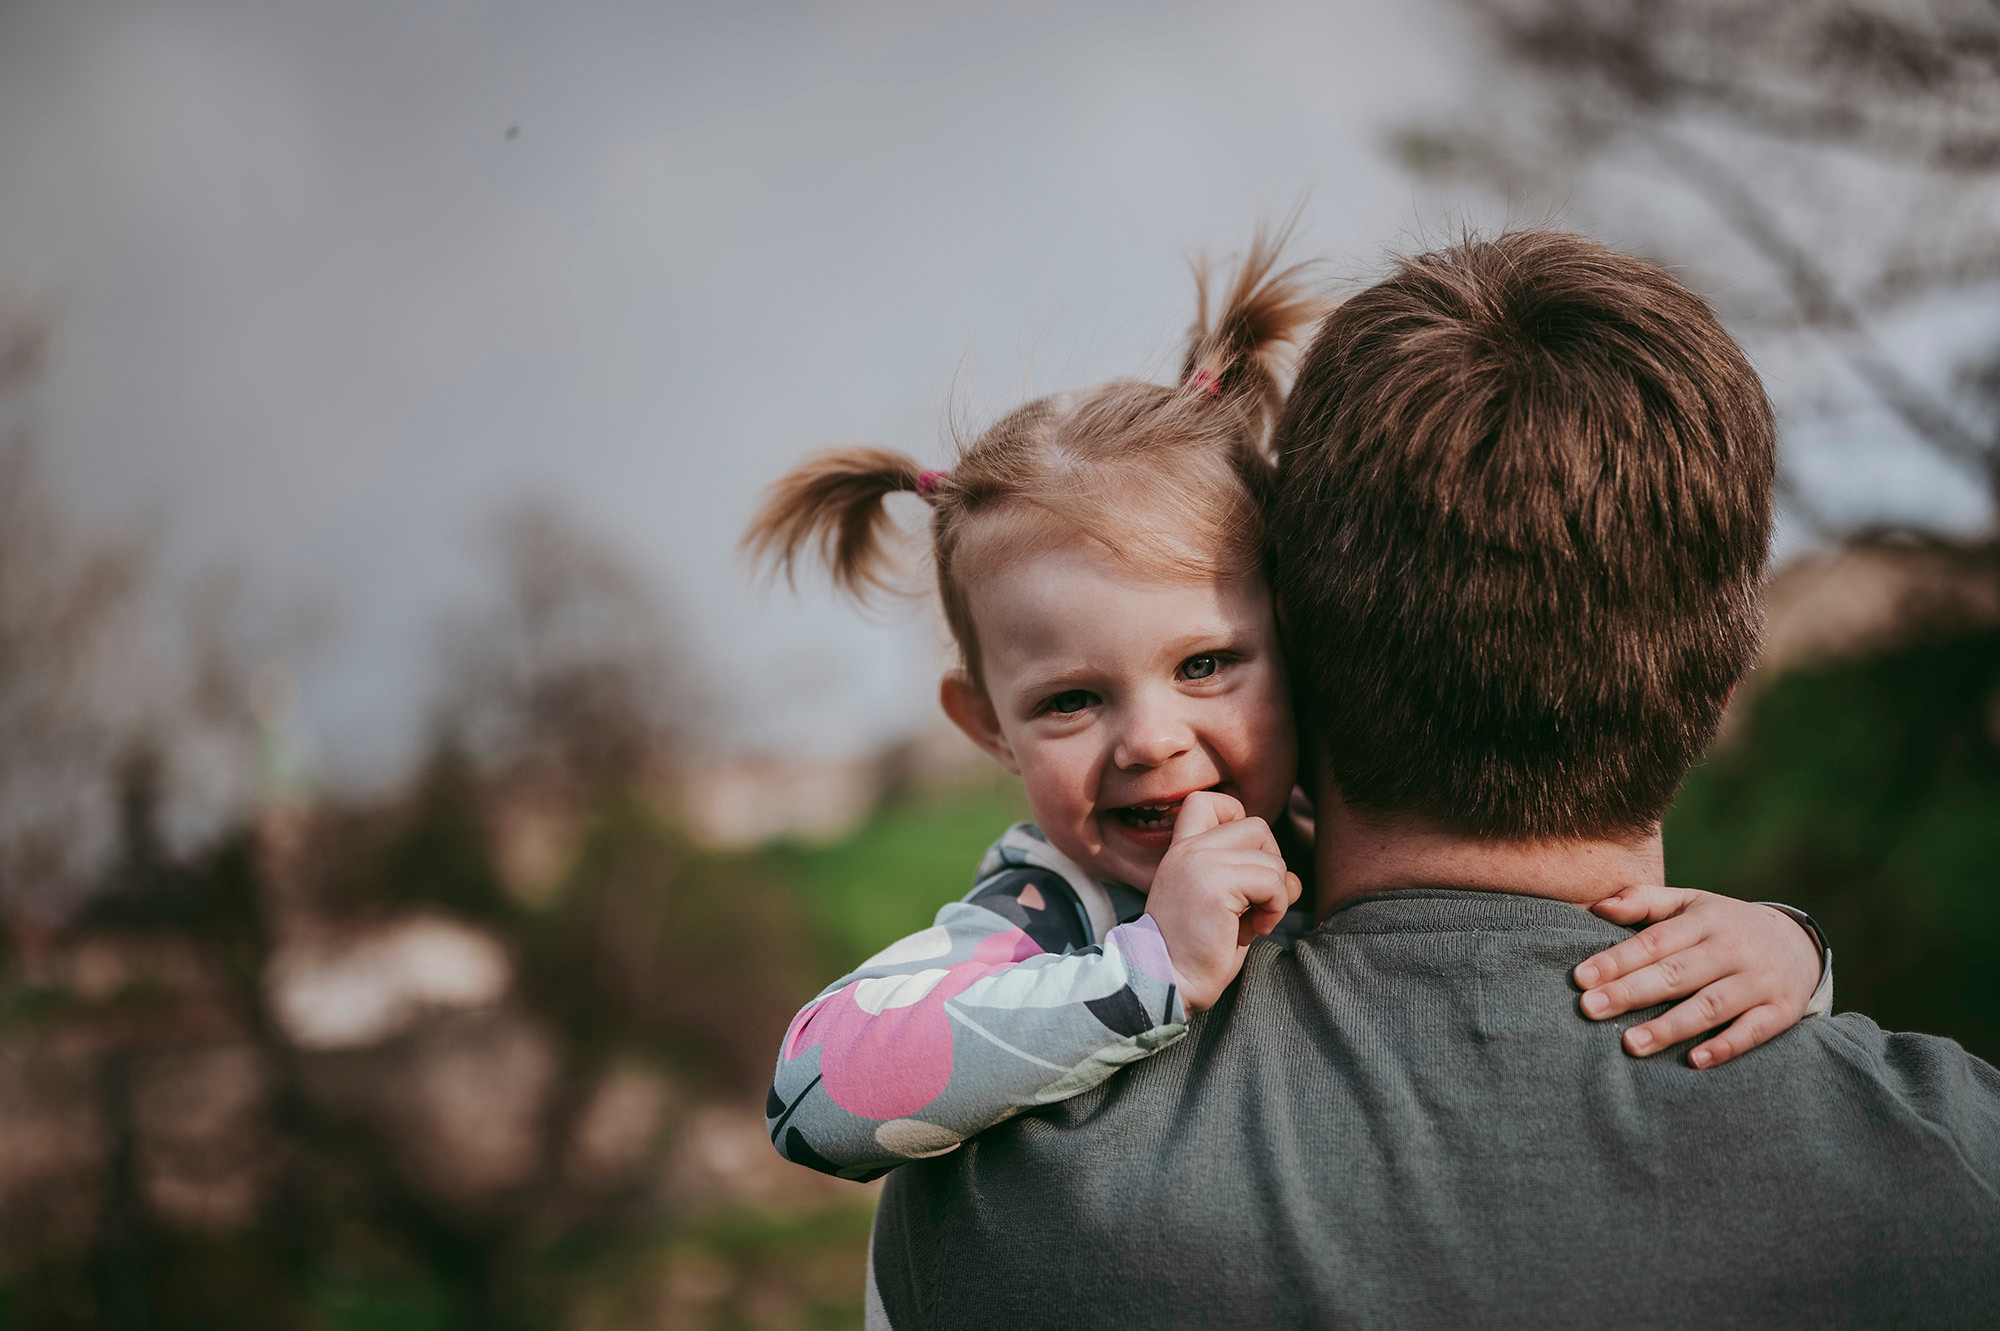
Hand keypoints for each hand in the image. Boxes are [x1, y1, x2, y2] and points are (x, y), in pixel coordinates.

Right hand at [1143, 791, 1301, 1014]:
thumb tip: (1294, 880)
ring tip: (1250, 923)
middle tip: (1254, 902)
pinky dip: (1276, 909)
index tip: (1241, 865)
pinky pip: (1274, 883)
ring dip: (1275, 897)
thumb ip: (1250, 880)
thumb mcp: (1222, 904)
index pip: (1208, 801)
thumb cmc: (1195, 952)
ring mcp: (1201, 862)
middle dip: (1270, 865)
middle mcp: (1189, 849)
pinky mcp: (1216, 885)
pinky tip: (1253, 931)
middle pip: (1257, 826)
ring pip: (1272, 860)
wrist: (1166, 981)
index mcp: (1182, 850)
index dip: (1238, 821)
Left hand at [1573, 884, 1822, 1068]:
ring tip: (1631, 1043)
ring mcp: (1758, 981)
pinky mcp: (1781, 1011)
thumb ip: (1645, 901)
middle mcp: (1732, 949)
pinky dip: (1725, 1046)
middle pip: (1675, 974)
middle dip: (1630, 992)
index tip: (1580, 978)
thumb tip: (1598, 907)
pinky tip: (1694, 1061)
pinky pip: (1752, 1031)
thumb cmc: (1724, 925)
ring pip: (1710, 1006)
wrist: (1798, 943)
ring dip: (1670, 1026)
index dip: (1616, 960)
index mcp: (1704, 921)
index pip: (1654, 942)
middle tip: (1589, 1009)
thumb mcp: (1690, 903)